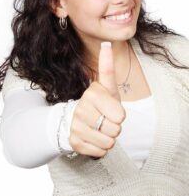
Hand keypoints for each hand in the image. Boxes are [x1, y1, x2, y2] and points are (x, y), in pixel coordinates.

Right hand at [69, 42, 125, 157]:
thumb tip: (107, 43)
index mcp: (92, 93)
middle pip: (116, 129)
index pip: (120, 115)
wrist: (78, 119)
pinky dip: (100, 148)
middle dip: (115, 127)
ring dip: (108, 138)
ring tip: (100, 128)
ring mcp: (76, 125)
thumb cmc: (100, 103)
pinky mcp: (74, 141)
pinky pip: (99, 151)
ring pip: (108, 142)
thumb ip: (107, 67)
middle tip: (105, 120)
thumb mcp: (107, 86)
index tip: (111, 110)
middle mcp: (81, 108)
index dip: (119, 115)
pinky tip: (93, 137)